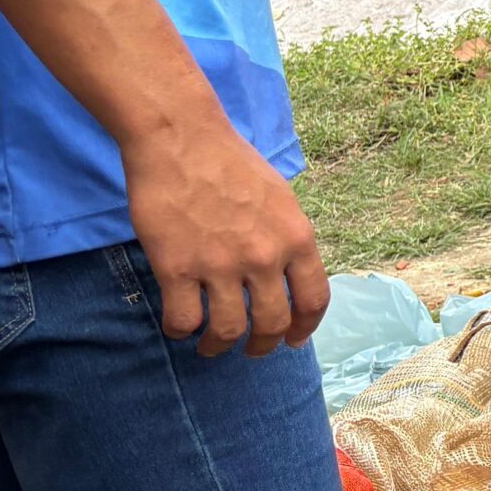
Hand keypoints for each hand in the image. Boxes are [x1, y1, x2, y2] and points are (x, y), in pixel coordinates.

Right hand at [122, 119, 328, 356]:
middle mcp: (265, 256)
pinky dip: (181, 331)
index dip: (306, 328)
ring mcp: (220, 264)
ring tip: (210, 347)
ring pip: (228, 331)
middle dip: (263, 346)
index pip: (314, 300)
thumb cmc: (231, 162)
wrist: (182, 139)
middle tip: (252, 350)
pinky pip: (183, 319)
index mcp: (297, 238)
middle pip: (273, 324)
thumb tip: (290, 274)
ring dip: (219, 347)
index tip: (294, 341)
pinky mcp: (177, 267)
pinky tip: (179, 327)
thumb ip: (288, 238)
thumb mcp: (281, 198)